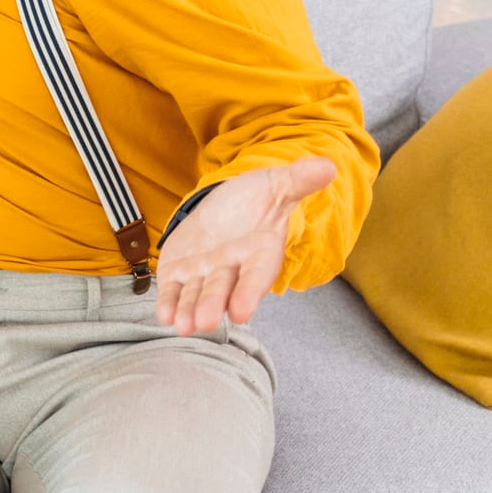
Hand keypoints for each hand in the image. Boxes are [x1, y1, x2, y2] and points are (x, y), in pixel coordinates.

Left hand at [152, 156, 336, 333]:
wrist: (227, 204)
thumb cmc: (257, 200)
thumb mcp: (276, 184)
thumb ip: (298, 180)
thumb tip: (327, 166)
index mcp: (259, 252)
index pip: (256, 275)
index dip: (249, 293)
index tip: (242, 312)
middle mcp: (232, 268)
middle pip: (222, 288)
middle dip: (213, 304)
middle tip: (205, 322)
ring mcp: (205, 272)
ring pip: (196, 293)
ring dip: (188, 310)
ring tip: (182, 326)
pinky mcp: (181, 271)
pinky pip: (174, 289)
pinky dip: (169, 302)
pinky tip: (164, 316)